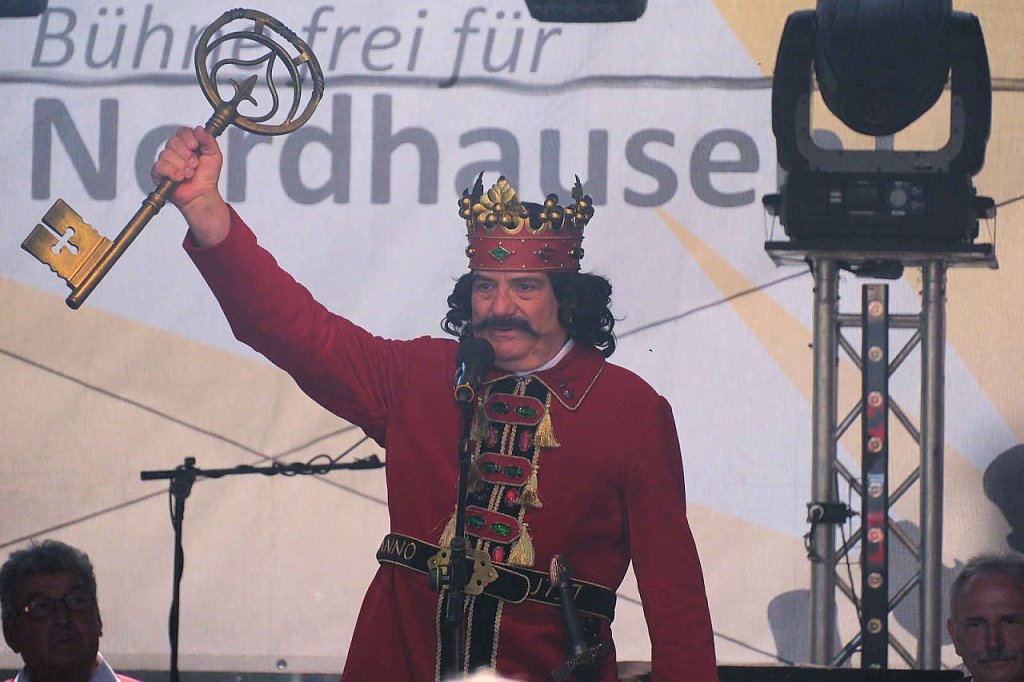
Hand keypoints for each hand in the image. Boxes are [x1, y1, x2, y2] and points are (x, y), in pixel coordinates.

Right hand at [152, 125, 228, 245]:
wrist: (202, 195)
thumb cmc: (207, 177)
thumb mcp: (214, 156)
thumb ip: (208, 140)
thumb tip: (199, 129)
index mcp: (187, 144)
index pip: (182, 131)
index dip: (188, 138)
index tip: (195, 146)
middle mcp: (175, 151)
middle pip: (173, 141)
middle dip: (187, 155)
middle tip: (194, 165)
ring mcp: (166, 161)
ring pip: (167, 154)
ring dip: (182, 166)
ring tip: (189, 174)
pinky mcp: (159, 173)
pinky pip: (160, 166)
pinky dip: (172, 172)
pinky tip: (179, 178)